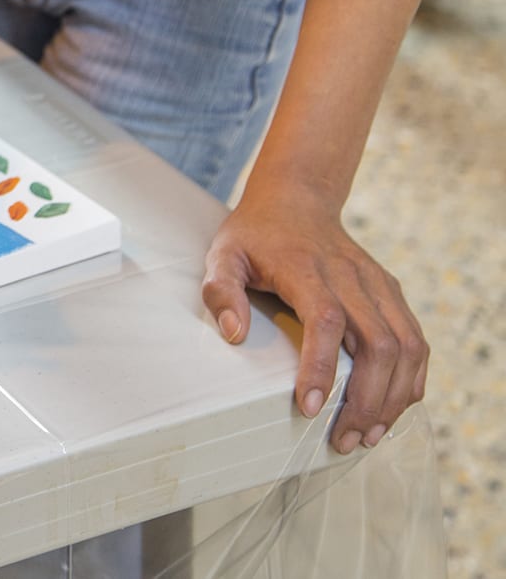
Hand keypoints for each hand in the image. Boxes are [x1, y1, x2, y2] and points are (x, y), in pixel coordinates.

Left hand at [203, 176, 427, 453]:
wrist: (297, 198)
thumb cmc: (256, 234)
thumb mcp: (223, 253)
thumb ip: (220, 290)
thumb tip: (234, 334)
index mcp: (306, 266)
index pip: (325, 319)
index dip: (321, 367)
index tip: (309, 408)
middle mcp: (351, 275)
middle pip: (377, 343)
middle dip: (365, 401)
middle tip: (342, 440)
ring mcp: (377, 283)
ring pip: (406, 346)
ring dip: (393, 398)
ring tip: (368, 435)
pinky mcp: (392, 292)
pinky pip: (416, 341)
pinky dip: (411, 380)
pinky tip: (391, 409)